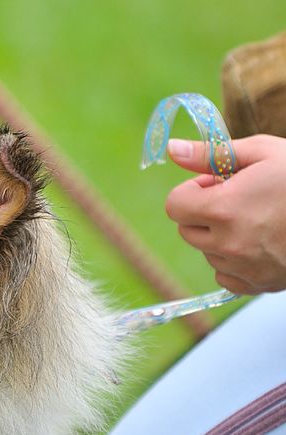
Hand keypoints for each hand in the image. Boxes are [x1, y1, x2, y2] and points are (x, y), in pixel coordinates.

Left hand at [165, 134, 285, 294]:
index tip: (216, 183)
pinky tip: (261, 242)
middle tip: (237, 198)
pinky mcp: (259, 285)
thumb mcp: (262, 153)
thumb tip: (171, 149)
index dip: (193, 190)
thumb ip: (211, 154)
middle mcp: (229, 243)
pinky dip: (235, 261)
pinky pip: (226, 275)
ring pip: (207, 252)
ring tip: (257, 218)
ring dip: (220, 236)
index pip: (175, 205)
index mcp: (224, 209)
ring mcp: (244, 268)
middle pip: (187, 230)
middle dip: (203, 212)